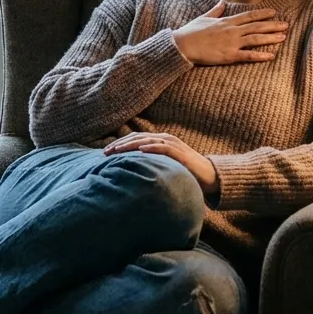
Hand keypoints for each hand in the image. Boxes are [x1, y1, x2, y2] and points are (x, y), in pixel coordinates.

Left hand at [103, 132, 217, 195]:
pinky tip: (141, 150)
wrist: (208, 176)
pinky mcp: (180, 153)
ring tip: (117, 150)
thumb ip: (149, 164)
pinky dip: (152, 147)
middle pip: (137, 138)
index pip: (134, 139)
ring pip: (147, 140)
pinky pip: (164, 148)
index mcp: (159, 140)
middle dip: (120, 144)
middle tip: (105, 152)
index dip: (119, 143)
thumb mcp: (163, 166)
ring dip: (130, 145)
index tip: (105, 151)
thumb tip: (129, 171)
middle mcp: (164, 139)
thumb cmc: (183, 172)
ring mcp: (172, 144)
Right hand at [171, 1, 287, 65]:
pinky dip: (260, 55)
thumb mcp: (204, 18)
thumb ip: (215, 11)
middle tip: (286, 25)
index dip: (263, 14)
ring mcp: (232, 43)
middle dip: (272, 25)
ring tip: (283, 37)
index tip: (274, 12)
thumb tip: (222, 3)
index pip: (249, 16)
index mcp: (226, 21)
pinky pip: (248, 55)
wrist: (183, 46)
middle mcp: (232, 30)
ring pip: (256, 38)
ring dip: (270, 37)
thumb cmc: (191, 32)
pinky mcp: (229, 55)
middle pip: (256, 26)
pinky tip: (271, 56)